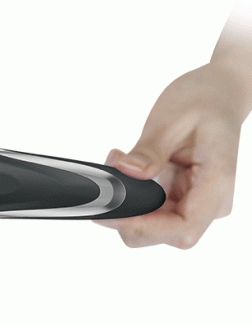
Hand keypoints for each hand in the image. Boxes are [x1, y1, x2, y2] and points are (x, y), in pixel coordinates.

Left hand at [94, 62, 242, 248]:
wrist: (218, 91)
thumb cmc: (204, 100)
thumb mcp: (172, 119)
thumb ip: (150, 150)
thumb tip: (128, 171)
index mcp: (217, 182)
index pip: (184, 227)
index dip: (147, 228)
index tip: (115, 213)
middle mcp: (210, 199)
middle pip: (166, 233)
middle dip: (130, 215)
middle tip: (106, 184)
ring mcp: (194, 199)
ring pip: (154, 224)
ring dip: (127, 202)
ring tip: (117, 160)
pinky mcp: (179, 194)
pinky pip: (150, 207)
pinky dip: (131, 193)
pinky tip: (124, 164)